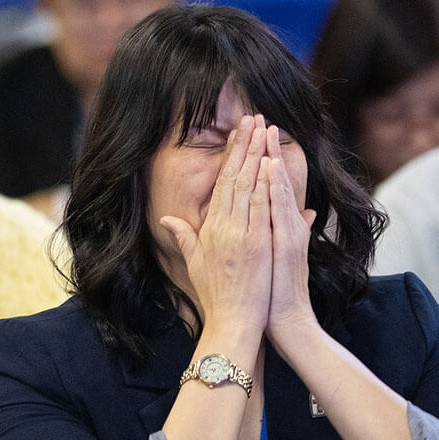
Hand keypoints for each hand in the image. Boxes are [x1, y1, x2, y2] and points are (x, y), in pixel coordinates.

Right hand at [159, 114, 272, 340]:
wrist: (231, 322)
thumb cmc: (216, 296)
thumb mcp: (194, 262)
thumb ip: (185, 236)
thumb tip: (169, 218)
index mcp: (210, 228)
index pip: (222, 183)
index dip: (231, 155)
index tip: (239, 133)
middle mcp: (223, 226)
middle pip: (234, 176)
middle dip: (244, 145)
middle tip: (253, 117)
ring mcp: (240, 234)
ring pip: (248, 186)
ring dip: (256, 155)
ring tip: (264, 129)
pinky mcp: (256, 244)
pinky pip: (260, 207)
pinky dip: (264, 184)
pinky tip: (269, 163)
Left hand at [263, 125, 317, 350]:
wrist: (286, 321)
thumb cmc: (275, 293)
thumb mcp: (277, 257)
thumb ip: (289, 231)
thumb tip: (301, 212)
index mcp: (277, 227)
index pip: (266, 187)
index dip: (260, 160)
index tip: (253, 135)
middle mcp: (285, 225)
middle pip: (273, 180)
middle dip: (265, 149)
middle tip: (261, 119)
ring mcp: (287, 233)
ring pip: (278, 189)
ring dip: (272, 158)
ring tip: (266, 131)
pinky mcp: (286, 244)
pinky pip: (279, 211)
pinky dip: (275, 188)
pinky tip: (270, 168)